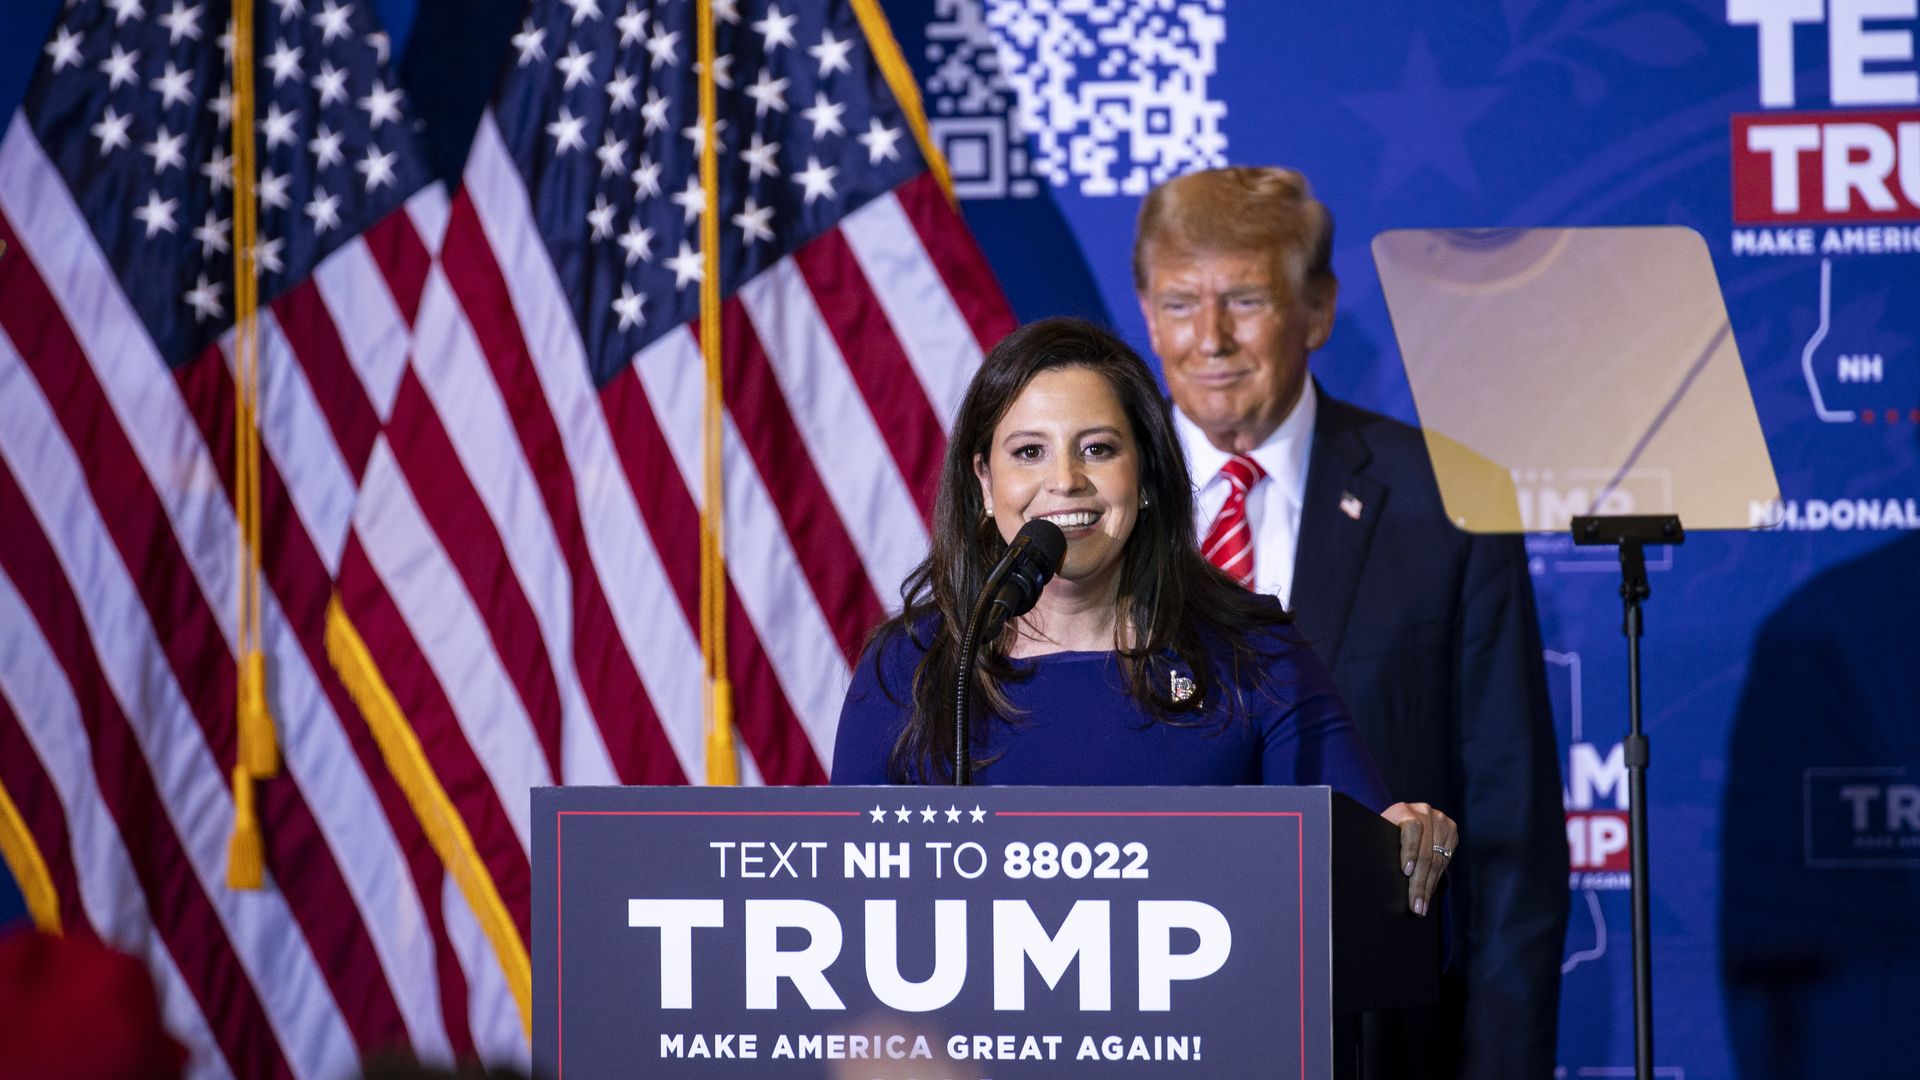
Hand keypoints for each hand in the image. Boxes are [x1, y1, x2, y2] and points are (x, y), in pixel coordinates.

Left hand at [1380, 801, 1456, 915]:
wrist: (1399, 820)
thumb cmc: (1382, 834)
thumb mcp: (1378, 836)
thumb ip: (1382, 848)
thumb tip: (1374, 876)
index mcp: (1403, 810)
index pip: (1412, 829)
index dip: (1410, 851)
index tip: (1406, 872)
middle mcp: (1424, 811)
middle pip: (1426, 851)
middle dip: (1419, 883)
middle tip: (1415, 906)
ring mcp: (1440, 819)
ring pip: (1437, 859)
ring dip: (1429, 887)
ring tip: (1421, 907)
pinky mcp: (1450, 829)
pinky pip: (1446, 859)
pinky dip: (1436, 879)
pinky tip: (1429, 893)